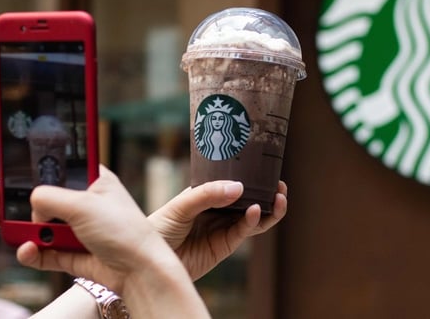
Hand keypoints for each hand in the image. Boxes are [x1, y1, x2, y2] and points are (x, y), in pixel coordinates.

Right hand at [0, 167, 177, 290]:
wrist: (140, 272)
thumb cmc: (122, 230)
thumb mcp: (82, 205)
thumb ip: (49, 197)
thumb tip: (30, 204)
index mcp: (91, 181)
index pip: (56, 168)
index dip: (30, 168)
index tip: (6, 168)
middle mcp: (83, 203)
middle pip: (41, 198)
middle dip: (13, 199)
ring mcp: (77, 230)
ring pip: (39, 226)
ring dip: (19, 227)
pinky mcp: (73, 254)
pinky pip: (45, 252)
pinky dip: (32, 253)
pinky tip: (26, 250)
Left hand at [148, 179, 287, 279]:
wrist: (148, 261)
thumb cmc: (157, 228)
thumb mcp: (180, 205)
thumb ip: (207, 195)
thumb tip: (239, 187)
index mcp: (206, 195)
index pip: (232, 183)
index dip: (250, 177)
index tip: (266, 168)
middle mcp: (217, 211)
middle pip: (247, 200)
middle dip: (266, 193)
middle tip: (280, 185)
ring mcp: (221, 229)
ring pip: (251, 218)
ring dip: (268, 209)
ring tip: (279, 198)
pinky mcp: (223, 247)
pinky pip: (242, 233)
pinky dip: (252, 222)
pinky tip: (257, 211)